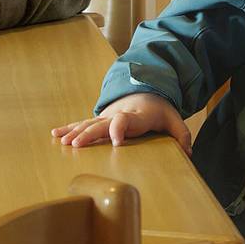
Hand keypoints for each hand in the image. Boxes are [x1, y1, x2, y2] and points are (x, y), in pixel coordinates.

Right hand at [51, 92, 191, 155]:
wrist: (145, 90)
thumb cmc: (158, 108)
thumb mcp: (174, 119)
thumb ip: (181, 135)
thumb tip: (188, 154)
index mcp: (136, 116)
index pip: (126, 120)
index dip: (120, 129)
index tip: (116, 142)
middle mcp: (117, 115)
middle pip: (101, 124)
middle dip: (88, 134)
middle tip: (76, 145)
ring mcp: (106, 117)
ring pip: (88, 124)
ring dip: (75, 133)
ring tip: (63, 142)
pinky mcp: (99, 120)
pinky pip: (82, 123)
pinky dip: (69, 128)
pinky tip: (56, 134)